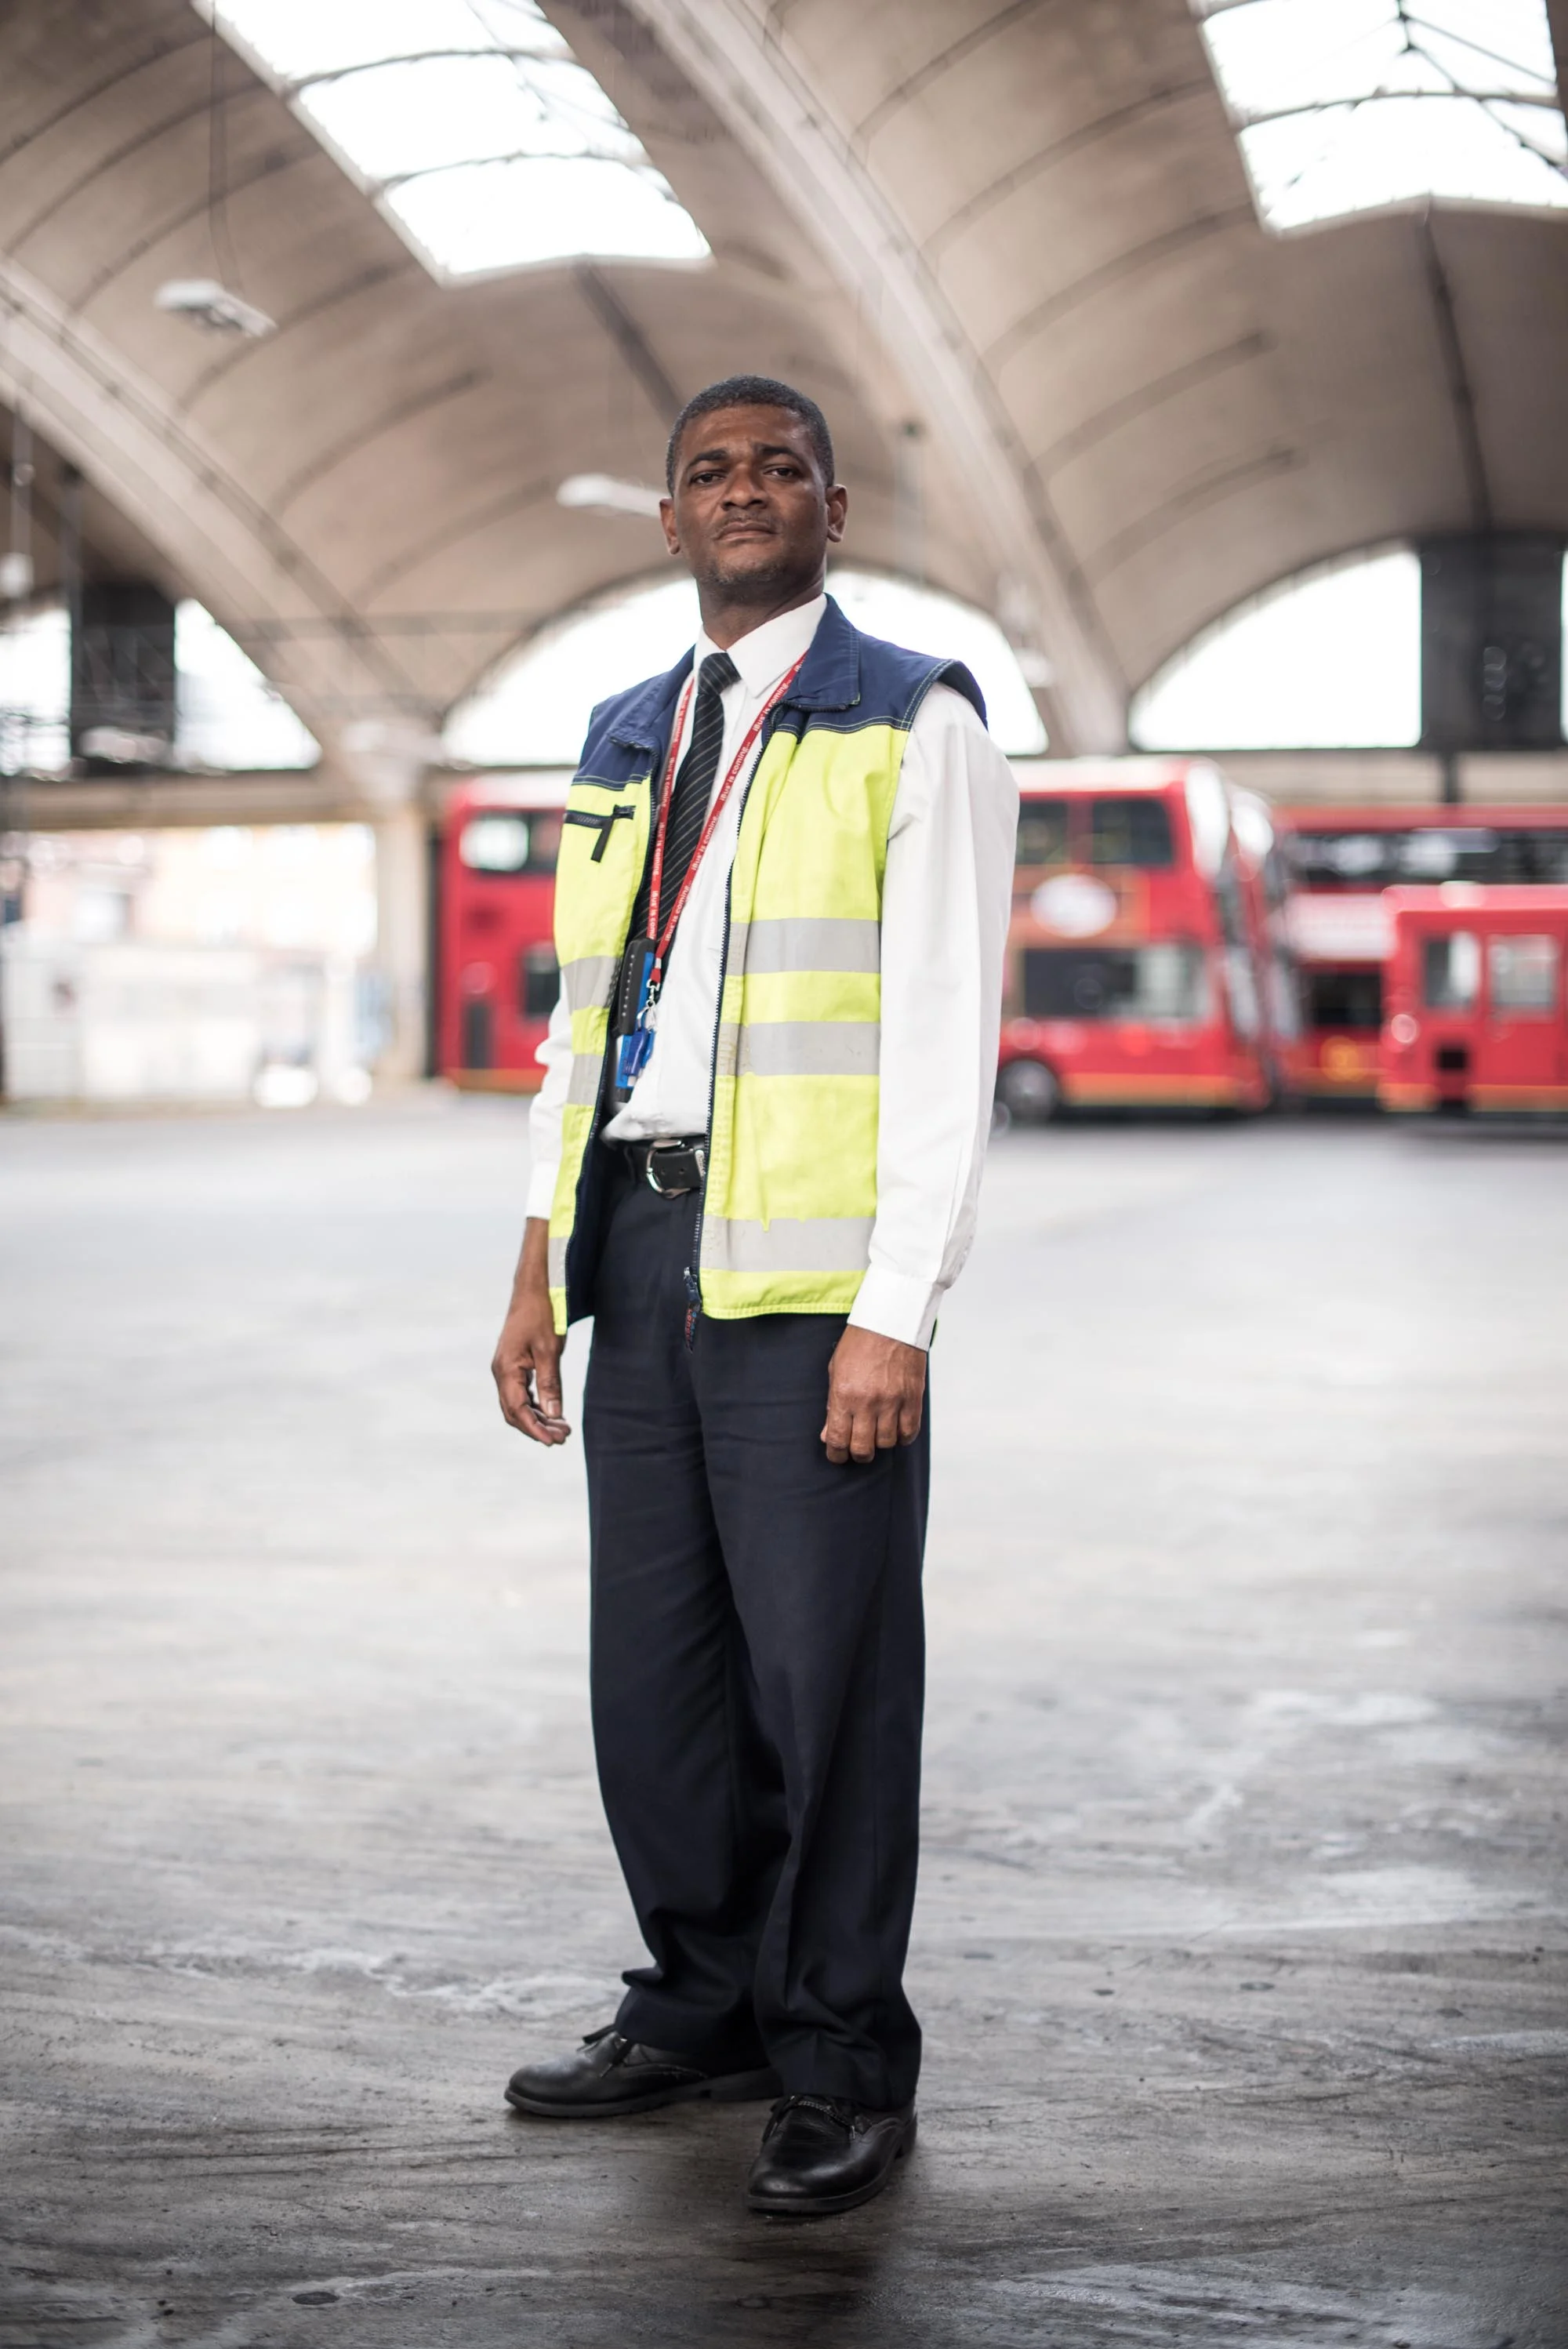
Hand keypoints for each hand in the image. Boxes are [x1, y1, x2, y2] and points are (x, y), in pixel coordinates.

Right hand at [492, 1218, 571, 1445]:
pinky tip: (553, 1411)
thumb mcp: (550, 1350)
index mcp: (506, 1369)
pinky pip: (521, 1393)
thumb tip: (554, 1414)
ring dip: (538, 1418)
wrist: (533, 1288)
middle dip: (537, 1427)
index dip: (535, 1429)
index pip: (517, 1410)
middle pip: (514, 1412)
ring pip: (518, 1404)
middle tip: (564, 1436)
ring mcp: (506, 1369)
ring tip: (562, 1428)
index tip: (554, 1442)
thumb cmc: (542, 1313)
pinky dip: (536, 1405)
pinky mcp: (513, 1364)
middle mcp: (501, 1372)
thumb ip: (551, 1383)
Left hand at [821, 1326, 925, 1463]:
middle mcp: (868, 1402)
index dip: (835, 1455)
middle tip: (858, 1449)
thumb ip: (831, 1405)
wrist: (890, 1321)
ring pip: (886, 1443)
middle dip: (858, 1454)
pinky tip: (896, 1430)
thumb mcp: (836, 1371)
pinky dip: (902, 1437)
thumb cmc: (860, 1342)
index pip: (837, 1439)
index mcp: (843, 1394)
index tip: (837, 1455)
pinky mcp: (912, 1398)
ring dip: (880, 1443)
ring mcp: (892, 1401)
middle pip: (862, 1448)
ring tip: (877, 1433)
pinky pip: (909, 1432)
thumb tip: (827, 1434)